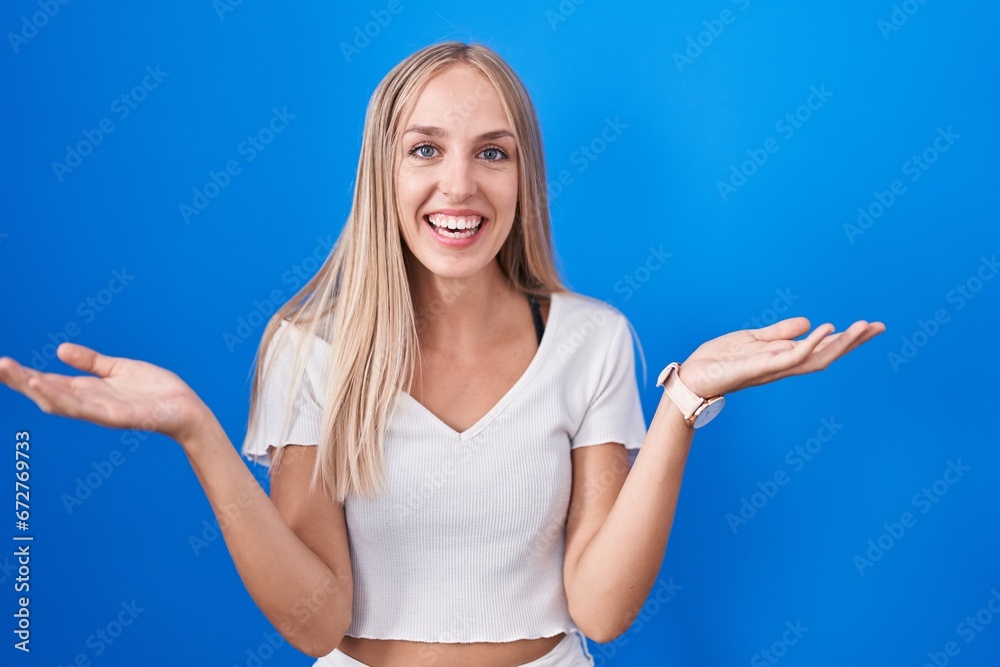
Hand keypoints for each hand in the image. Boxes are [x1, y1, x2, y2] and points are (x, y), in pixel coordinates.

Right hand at [0, 342, 209, 444]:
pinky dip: (66, 399)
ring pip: (62, 403)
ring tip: (17, 375)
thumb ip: (91, 362)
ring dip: (39, 390)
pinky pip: (87, 409)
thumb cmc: (155, 391)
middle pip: (48, 393)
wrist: (185, 408)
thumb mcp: (118, 369)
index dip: (24, 375)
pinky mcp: (118, 416)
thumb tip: (60, 349)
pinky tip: (49, 389)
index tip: (1, 364)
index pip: (48, 383)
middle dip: (21, 382)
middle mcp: (89, 403)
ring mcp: (101, 412)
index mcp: (88, 391)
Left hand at [677, 317, 884, 397]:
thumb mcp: (752, 340)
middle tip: (878, 327)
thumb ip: (779, 333)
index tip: (871, 327)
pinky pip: (791, 356)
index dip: (846, 339)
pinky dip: (811, 342)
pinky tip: (826, 328)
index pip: (821, 349)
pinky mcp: (760, 367)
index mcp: (782, 359)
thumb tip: (809, 322)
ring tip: (862, 326)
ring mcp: (773, 368)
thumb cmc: (719, 361)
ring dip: (841, 343)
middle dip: (853, 342)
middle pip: (826, 356)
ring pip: (815, 358)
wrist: (692, 377)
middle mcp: (782, 366)